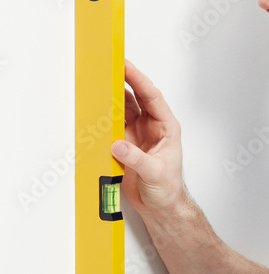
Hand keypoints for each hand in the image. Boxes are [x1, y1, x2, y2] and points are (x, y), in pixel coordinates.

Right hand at [111, 59, 186, 214]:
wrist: (160, 207)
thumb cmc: (168, 190)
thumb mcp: (155, 174)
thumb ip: (137, 159)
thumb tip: (118, 145)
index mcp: (166, 127)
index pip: (152, 96)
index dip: (139, 79)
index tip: (126, 66)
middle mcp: (151, 126)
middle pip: (135, 97)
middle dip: (122, 81)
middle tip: (107, 66)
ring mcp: (137, 134)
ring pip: (122, 108)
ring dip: (110, 98)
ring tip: (97, 84)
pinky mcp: (124, 144)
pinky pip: (112, 125)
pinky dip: (102, 118)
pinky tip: (94, 110)